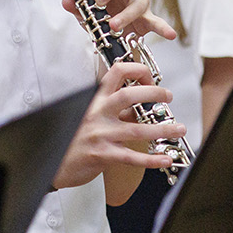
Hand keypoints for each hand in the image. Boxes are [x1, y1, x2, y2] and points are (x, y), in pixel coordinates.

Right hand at [53, 61, 177, 189]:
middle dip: (154, 94)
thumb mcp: (89, 115)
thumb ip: (112, 110)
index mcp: (94, 100)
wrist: (53, 162)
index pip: (116, 73)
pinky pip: (131, 157)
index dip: (137, 71)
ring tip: (179, 129)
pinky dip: (151, 159)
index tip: (150, 78)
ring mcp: (99, 134)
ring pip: (136, 130)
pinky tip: (164, 158)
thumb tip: (139, 107)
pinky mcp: (102, 155)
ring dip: (162, 129)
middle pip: (128, 96)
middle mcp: (97, 113)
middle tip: (168, 97)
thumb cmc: (73, 138)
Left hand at [63, 0, 177, 41]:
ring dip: (125, 14)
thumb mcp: (84, 12)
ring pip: (139, 1)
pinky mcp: (147, 20)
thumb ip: (76, 6)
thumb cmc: (98, 15)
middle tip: (98, 1)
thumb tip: (66, 0)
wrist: (112, 36)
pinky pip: (157, 22)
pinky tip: (170, 34)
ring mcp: (138, 2)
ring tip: (112, 26)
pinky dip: (163, 27)